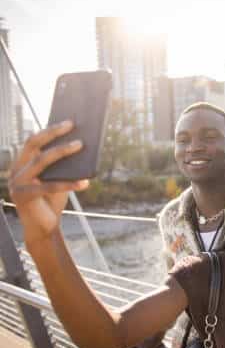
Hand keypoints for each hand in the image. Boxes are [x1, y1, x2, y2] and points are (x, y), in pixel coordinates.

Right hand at [8, 120, 88, 242]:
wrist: (44, 227)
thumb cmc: (52, 200)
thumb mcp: (58, 178)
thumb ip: (63, 165)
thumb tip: (81, 143)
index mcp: (22, 163)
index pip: (33, 140)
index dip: (49, 129)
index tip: (67, 120)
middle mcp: (16, 170)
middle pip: (34, 144)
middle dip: (53, 132)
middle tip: (72, 124)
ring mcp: (17, 183)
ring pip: (41, 160)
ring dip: (62, 151)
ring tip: (80, 145)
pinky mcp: (24, 196)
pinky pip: (49, 186)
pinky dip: (69, 184)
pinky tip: (85, 182)